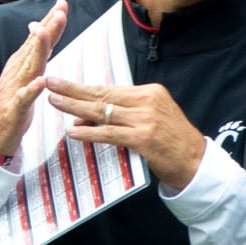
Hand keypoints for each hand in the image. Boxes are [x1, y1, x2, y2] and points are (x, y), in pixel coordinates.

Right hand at [0, 0, 67, 157]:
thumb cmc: (11, 102)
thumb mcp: (23, 73)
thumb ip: (33, 52)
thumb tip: (38, 26)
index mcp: (22, 64)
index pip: (38, 39)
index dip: (50, 21)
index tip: (63, 3)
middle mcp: (18, 72)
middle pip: (35, 47)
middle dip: (48, 28)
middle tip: (60, 10)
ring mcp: (15, 89)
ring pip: (29, 67)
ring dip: (39, 50)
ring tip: (46, 33)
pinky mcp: (14, 109)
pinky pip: (24, 98)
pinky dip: (32, 89)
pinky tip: (41, 81)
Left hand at [46, 79, 204, 189]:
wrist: (196, 163)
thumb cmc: (171, 142)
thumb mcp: (150, 119)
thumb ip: (123, 114)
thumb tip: (85, 116)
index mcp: (148, 92)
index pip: (108, 88)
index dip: (82, 87)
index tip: (61, 81)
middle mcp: (147, 101)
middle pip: (102, 94)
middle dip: (72, 90)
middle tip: (49, 82)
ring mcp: (146, 119)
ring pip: (103, 112)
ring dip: (75, 107)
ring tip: (54, 102)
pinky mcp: (144, 138)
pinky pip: (110, 134)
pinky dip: (90, 133)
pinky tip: (73, 131)